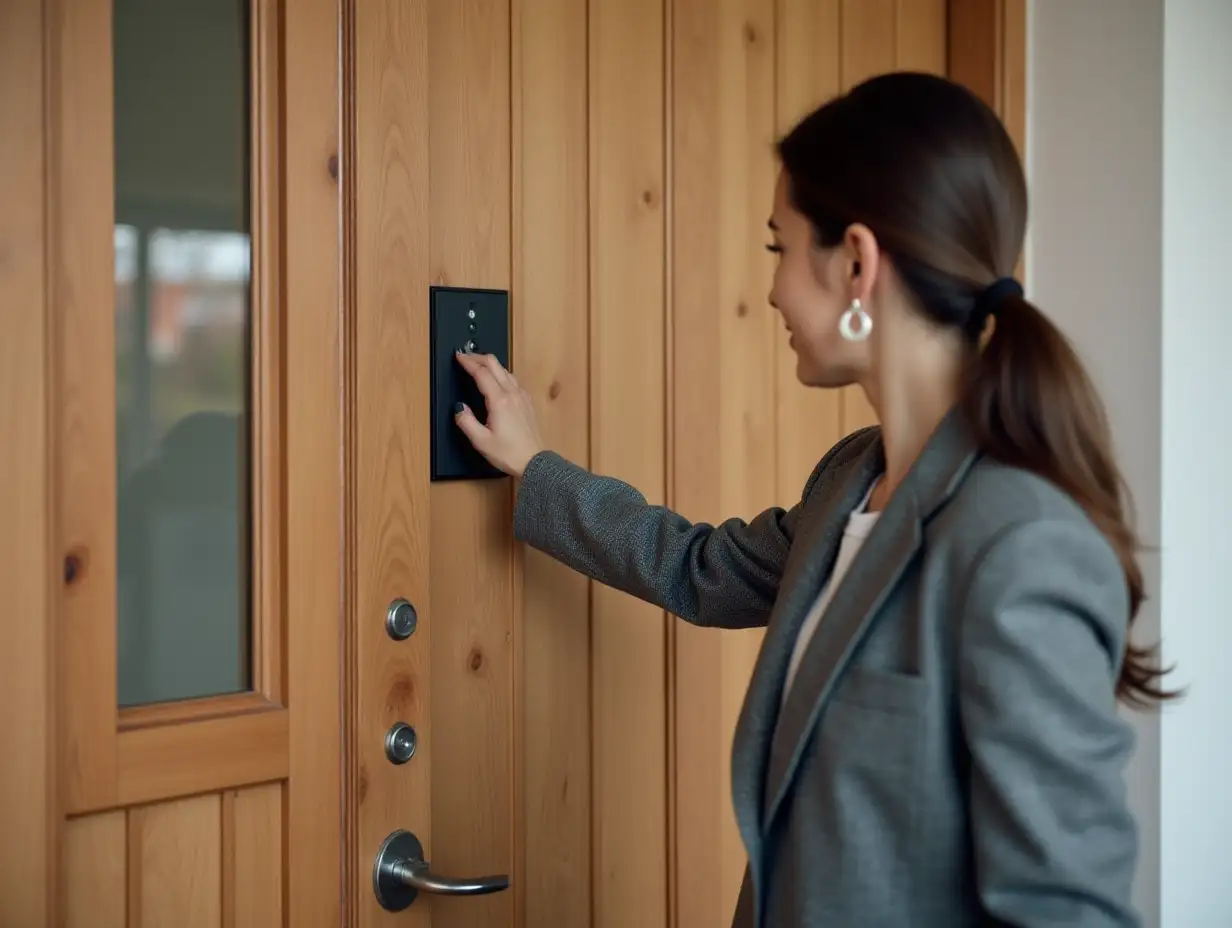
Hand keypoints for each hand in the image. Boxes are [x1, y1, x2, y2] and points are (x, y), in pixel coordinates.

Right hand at [453, 352, 545, 477]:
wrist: (534, 462)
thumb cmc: (508, 453)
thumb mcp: (481, 441)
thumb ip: (466, 422)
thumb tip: (459, 407)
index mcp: (499, 401)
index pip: (481, 373)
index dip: (468, 362)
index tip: (458, 357)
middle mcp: (512, 394)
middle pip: (495, 365)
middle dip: (479, 357)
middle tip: (466, 356)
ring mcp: (522, 396)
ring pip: (505, 370)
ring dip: (491, 364)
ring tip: (479, 365)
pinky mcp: (527, 402)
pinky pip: (513, 380)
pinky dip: (502, 373)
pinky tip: (497, 379)